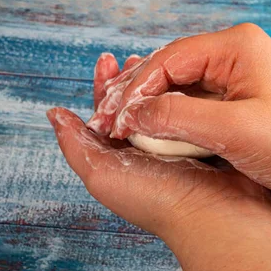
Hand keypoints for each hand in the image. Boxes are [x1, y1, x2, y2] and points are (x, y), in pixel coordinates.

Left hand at [47, 55, 270, 248]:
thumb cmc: (158, 200)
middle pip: (136, 103)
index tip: (106, 61)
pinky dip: (189, 89)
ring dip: (161, 80)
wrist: (216, 214)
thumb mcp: (101, 174)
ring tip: (160, 58)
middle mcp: (147, 149)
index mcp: (121, 157)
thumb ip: (75, 144)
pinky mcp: (206, 136)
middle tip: (132, 55)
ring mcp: (179, 141)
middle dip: (132, 77)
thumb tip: (54, 113)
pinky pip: (193, 106)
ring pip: (165, 101)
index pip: (107, 113)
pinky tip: (190, 74)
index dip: (105, 86)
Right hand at [87, 23, 270, 214]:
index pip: (169, 60)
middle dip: (137, 98)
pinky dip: (171, 121)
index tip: (112, 120)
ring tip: (119, 130)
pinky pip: (193, 107)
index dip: (136, 90)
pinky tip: (150, 135)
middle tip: (106, 123)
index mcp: (236, 46)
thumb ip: (177, 117)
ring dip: (150, 110)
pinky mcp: (237, 104)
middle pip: (169, 70)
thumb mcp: (233, 130)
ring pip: (179, 89)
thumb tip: (132, 114)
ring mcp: (236, 79)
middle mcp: (234, 55)